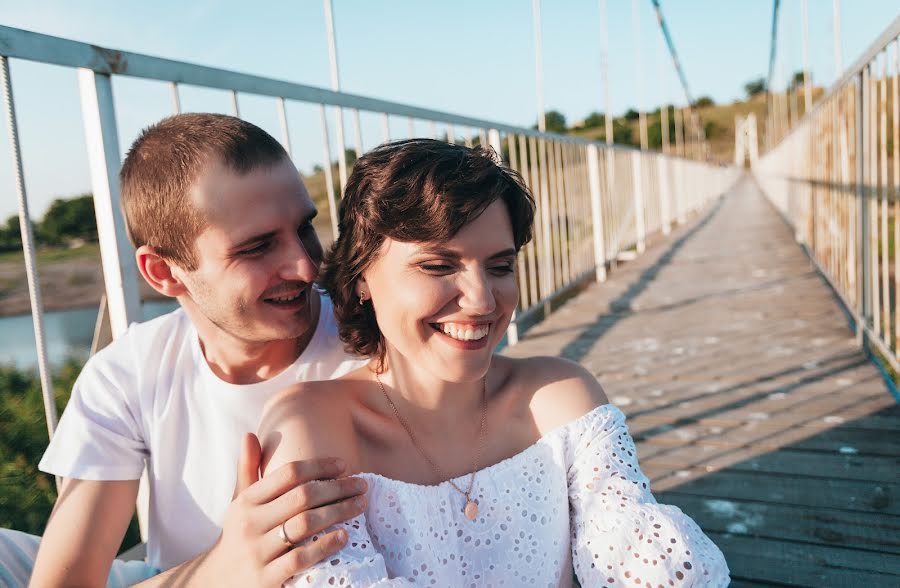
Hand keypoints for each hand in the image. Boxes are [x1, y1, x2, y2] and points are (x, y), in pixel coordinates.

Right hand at [199, 433, 367, 586]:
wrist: (218, 583)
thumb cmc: (238, 536)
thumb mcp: (239, 503)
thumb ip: (247, 470)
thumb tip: (249, 434)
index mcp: (246, 501)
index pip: (288, 474)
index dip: (319, 466)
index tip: (344, 465)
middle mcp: (250, 523)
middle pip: (303, 496)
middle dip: (337, 488)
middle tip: (362, 485)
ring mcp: (257, 552)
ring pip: (305, 524)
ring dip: (339, 512)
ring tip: (360, 505)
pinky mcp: (266, 578)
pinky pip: (300, 558)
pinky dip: (325, 546)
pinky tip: (344, 535)